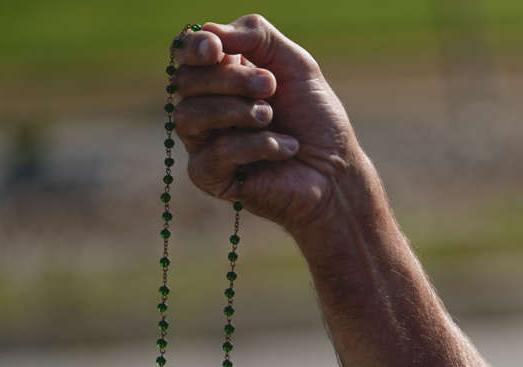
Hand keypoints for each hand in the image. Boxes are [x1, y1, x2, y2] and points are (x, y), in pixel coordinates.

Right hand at [170, 15, 358, 229]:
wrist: (338, 171)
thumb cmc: (316, 119)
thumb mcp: (296, 64)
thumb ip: (256, 36)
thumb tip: (209, 32)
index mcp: (221, 76)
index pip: (184, 53)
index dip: (192, 47)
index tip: (216, 48)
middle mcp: (205, 107)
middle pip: (184, 81)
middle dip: (229, 79)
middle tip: (270, 86)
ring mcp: (204, 143)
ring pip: (188, 116)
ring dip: (237, 111)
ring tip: (272, 117)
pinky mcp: (211, 177)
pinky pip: (215, 153)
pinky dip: (256, 145)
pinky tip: (286, 147)